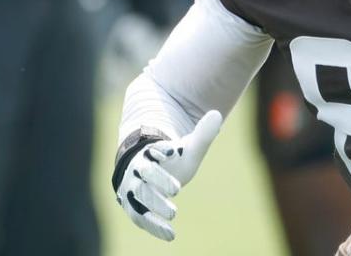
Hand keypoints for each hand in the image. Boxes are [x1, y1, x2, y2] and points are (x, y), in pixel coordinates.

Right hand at [115, 111, 222, 240]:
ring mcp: (133, 188)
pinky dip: (153, 225)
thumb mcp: (188, 147)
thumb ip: (202, 134)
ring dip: (154, 204)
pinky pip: (140, 217)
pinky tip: (171, 234)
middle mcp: (137, 168)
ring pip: (140, 196)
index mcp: (150, 150)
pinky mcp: (133, 206)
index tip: (173, 149)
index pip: (152, 148)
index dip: (160, 149)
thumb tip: (217, 114)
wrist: (149, 169)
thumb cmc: (172, 158)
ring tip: (174, 212)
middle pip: (145, 172)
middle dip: (159, 179)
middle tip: (177, 188)